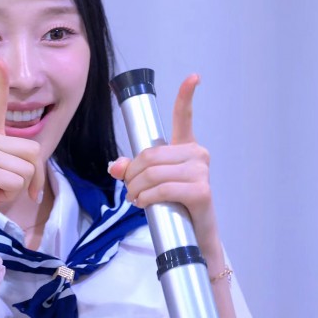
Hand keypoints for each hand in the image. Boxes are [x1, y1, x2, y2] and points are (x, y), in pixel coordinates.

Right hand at [0, 60, 45, 241]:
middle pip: (34, 151)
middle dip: (33, 177)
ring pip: (29, 169)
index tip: (0, 61)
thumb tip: (39, 172)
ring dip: (19, 189)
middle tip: (9, 189)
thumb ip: (18, 163)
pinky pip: (19, 182)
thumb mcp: (1, 174)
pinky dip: (10, 197)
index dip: (0, 83)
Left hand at [108, 75, 222, 266]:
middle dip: (132, 174)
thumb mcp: (151, 187)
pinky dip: (146, 198)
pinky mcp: (201, 191)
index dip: (186, 96)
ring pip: (153, 172)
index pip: (185, 118)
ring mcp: (201, 172)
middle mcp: (198, 155)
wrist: (197, 239)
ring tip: (135, 200)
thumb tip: (115, 166)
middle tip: (129, 190)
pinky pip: (162, 188)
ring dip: (135, 189)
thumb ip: (134, 172)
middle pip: (151, 155)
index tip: (193, 77)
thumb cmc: (176, 209)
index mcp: (187, 149)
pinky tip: (143, 204)